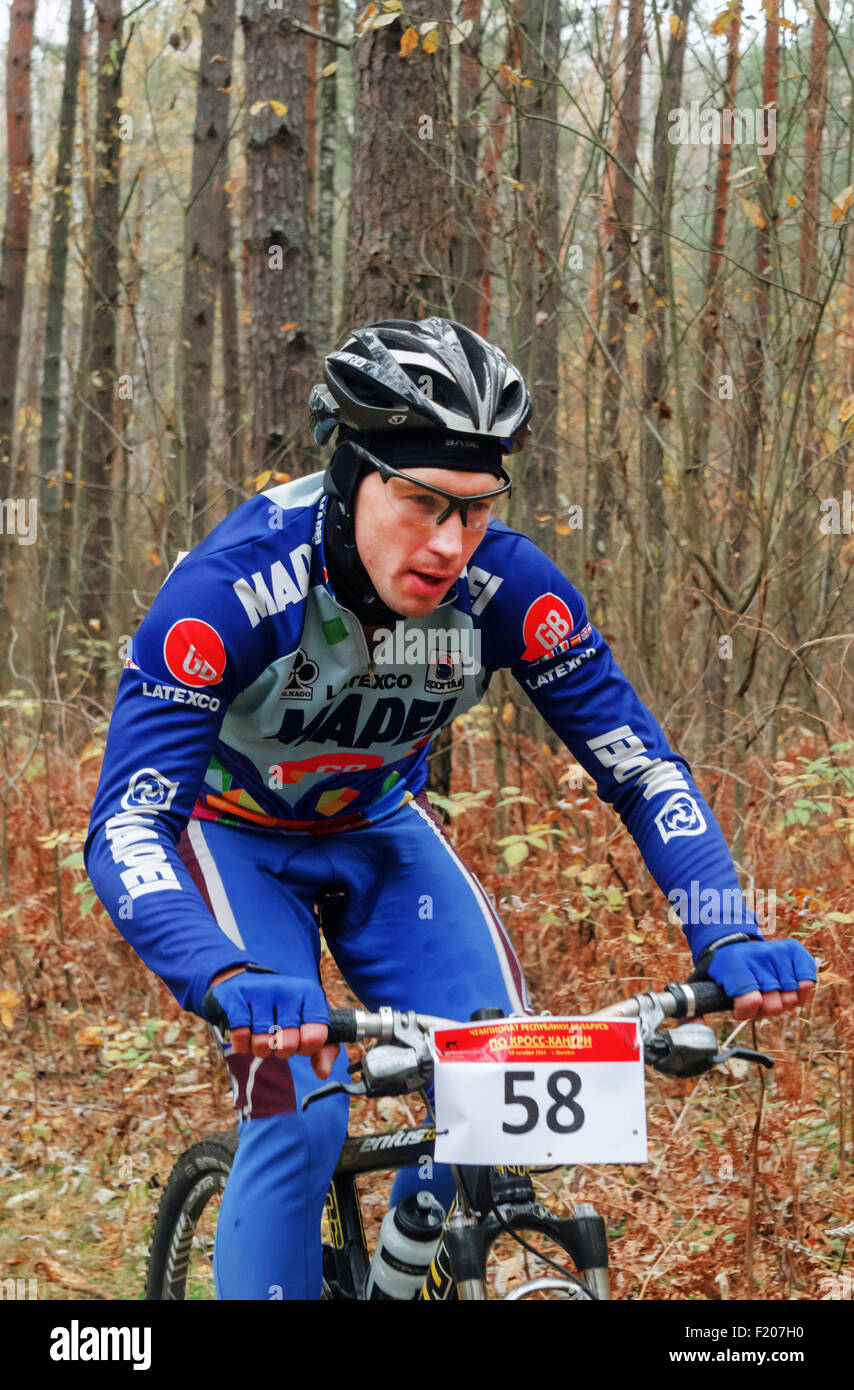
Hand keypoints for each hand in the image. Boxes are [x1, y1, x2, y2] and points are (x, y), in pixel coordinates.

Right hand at [206, 967, 339, 1078]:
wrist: (247, 980)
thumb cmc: (284, 1010)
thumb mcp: (309, 1024)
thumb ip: (324, 1050)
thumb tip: (323, 1072)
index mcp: (310, 994)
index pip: (316, 1037)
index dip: (306, 1048)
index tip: (301, 1040)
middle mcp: (286, 988)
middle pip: (287, 1044)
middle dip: (281, 1050)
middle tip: (278, 1039)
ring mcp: (260, 990)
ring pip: (261, 1042)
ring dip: (260, 1048)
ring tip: (261, 1035)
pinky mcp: (235, 996)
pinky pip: (240, 1035)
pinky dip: (241, 1043)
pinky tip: (244, 1031)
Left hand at [704, 938, 816, 1021]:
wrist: (730, 943)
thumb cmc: (718, 974)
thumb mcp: (698, 989)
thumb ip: (692, 1015)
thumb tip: (695, 1032)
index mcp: (733, 965)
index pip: (751, 1001)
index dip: (746, 1013)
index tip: (738, 1009)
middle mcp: (757, 956)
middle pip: (774, 1004)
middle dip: (763, 1010)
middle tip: (754, 1001)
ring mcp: (777, 952)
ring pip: (791, 997)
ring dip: (780, 1002)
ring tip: (768, 994)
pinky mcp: (794, 951)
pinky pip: (808, 981)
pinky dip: (800, 991)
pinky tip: (786, 987)